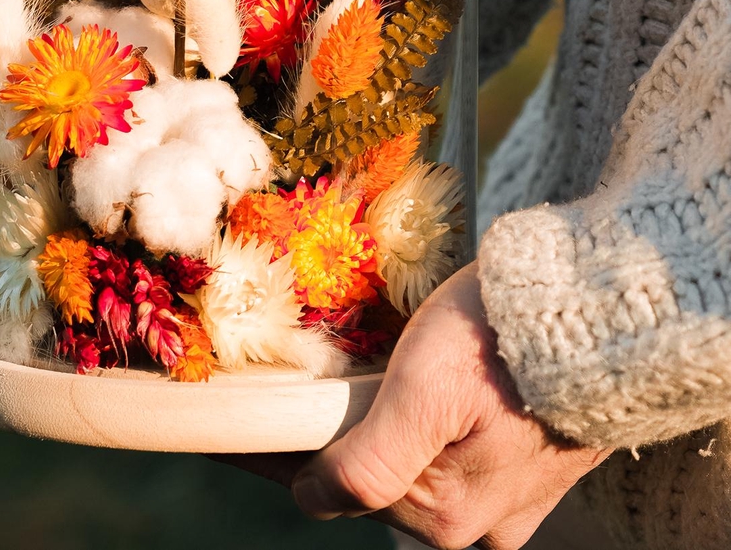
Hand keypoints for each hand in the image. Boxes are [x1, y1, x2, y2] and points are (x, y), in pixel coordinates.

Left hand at [286, 262, 609, 548]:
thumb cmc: (504, 339)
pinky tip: (402, 385)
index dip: (278, 452)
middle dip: (329, 434)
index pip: (330, 487)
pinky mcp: (522, 466)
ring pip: (405, 462)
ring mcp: (502, 496)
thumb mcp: (426, 393)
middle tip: (292, 380)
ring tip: (346, 374)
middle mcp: (473, 521)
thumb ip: (371, 464)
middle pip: (368, 476)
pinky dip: (413, 422)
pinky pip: (445, 451)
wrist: (599, 308)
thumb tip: (310, 499)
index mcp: (444, 514)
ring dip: (371, 424)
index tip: (232, 426)